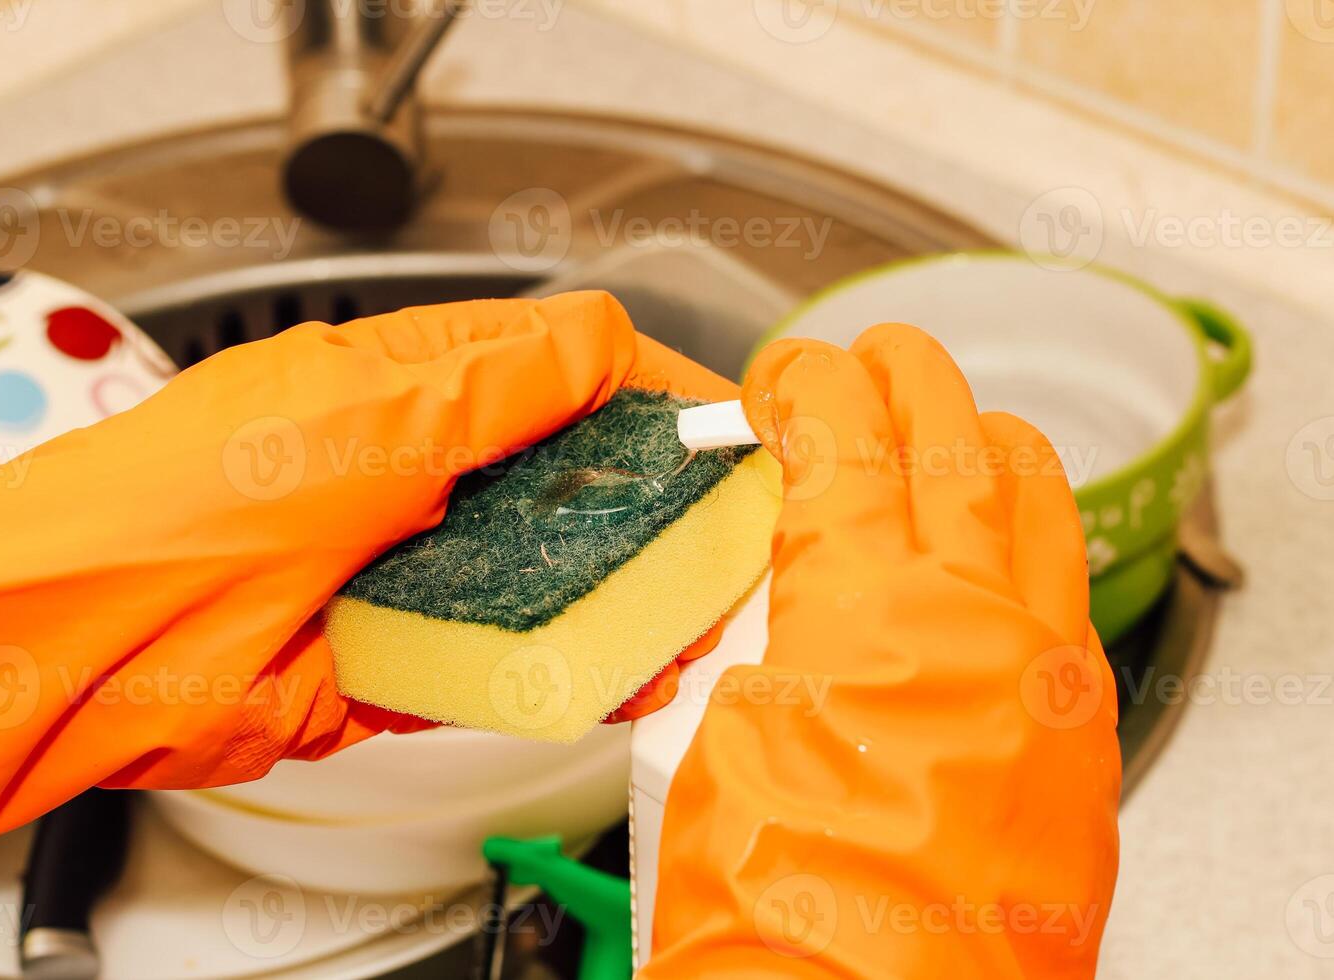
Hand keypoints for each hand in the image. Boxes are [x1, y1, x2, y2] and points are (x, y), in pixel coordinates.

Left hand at [0, 291, 733, 849]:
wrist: (86, 639)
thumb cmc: (196, 498)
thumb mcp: (379, 405)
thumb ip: (505, 375)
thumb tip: (608, 338)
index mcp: (412, 382)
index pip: (563, 365)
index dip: (651, 390)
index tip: (722, 429)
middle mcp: (419, 473)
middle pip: (569, 479)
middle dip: (655, 507)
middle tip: (725, 540)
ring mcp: (410, 570)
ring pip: (547, 577)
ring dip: (622, 598)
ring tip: (693, 620)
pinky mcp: (397, 661)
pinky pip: (502, 666)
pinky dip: (564, 675)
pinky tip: (618, 678)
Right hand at [644, 326, 1120, 978]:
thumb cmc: (782, 920)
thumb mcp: (716, 747)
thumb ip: (762, 642)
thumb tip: (779, 597)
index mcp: (865, 611)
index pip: (846, 444)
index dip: (809, 388)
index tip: (787, 375)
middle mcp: (975, 620)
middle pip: (951, 443)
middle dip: (904, 380)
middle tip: (871, 355)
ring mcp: (1045, 671)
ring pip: (1038, 498)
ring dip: (986, 437)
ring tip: (952, 417)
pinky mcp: (1079, 729)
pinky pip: (1070, 586)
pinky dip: (1035, 528)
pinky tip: (1008, 532)